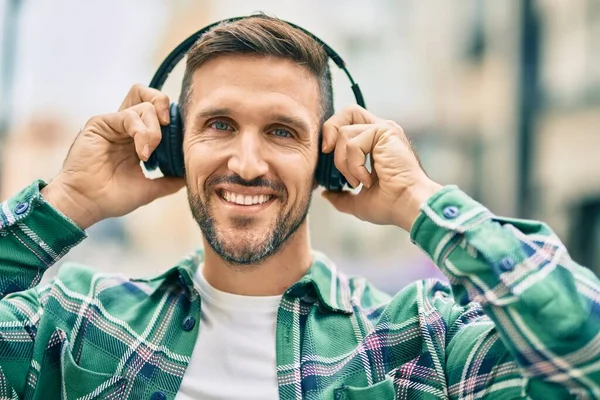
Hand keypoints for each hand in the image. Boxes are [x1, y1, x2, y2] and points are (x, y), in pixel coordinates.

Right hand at [41, 85, 184, 229]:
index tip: (179, 138)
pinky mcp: (100, 123)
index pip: (157, 113)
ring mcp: (113, 124)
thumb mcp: (149, 189)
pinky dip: (141, 132)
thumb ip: (168, 181)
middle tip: (169, 126)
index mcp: (136, 138)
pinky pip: (128, 115)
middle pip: (148, 96)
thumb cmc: (112, 198)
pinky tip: (141, 152)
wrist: (87, 205)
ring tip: (148, 154)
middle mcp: (125, 127)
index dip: (172, 119)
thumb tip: (187, 177)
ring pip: (143, 105)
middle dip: (164, 105)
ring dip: (154, 129)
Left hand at [320, 105, 442, 230]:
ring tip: (357, 181)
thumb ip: (341, 195)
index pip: (349, 122)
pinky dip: (354, 166)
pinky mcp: (385, 132)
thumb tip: (326, 194)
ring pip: (343, 132)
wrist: (407, 206)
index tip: (326, 156)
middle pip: (348, 112)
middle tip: (327, 152)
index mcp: (377, 143)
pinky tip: (367, 180)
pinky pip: (353, 144)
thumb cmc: (391, 205)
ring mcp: (384, 130)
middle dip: (330, 130)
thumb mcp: (358, 201)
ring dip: (343, 162)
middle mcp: (381, 132)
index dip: (332, 134)